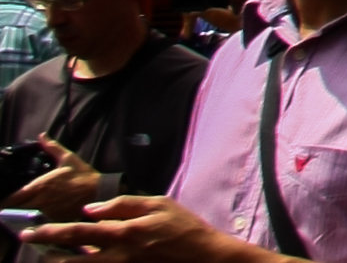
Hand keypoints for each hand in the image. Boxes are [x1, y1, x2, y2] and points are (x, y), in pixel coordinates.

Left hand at [10, 142, 101, 215]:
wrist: (100, 192)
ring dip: (24, 212)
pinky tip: (41, 212)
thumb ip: (52, 147)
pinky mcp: (53, 220)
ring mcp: (46, 213)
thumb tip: (42, 135)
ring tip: (26, 206)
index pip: (12, 198)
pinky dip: (37, 218)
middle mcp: (39, 201)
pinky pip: (39, 221)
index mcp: (39, 186)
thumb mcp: (68, 158)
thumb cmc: (83, 175)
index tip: (5, 197)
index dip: (6, 199)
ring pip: (26, 215)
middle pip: (16, 209)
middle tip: (15, 200)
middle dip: (13, 206)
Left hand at [18, 196, 248, 262]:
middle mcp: (117, 255)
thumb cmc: (183, 227)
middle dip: (47, 251)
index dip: (53, 232)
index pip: (79, 233)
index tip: (33, 230)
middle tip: (29, 241)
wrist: (203, 257)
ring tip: (46, 257)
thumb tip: (91, 208)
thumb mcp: (159, 204)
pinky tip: (75, 262)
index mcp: (124, 232)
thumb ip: (124, 203)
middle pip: (71, 258)